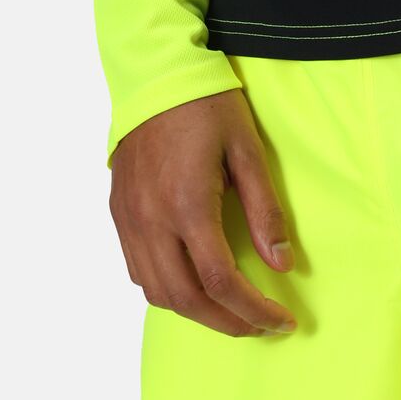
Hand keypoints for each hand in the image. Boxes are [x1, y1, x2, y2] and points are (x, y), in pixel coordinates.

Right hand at [109, 88, 297, 337]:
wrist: (155, 74)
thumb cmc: (206, 105)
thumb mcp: (247, 149)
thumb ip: (264, 210)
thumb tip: (281, 263)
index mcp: (188, 206)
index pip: (222, 282)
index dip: (254, 311)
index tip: (280, 321)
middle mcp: (153, 222)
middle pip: (187, 299)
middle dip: (227, 322)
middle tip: (259, 325)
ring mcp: (131, 220)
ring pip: (158, 293)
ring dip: (195, 311)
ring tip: (229, 309)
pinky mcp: (119, 214)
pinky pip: (138, 271)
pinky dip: (166, 290)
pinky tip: (190, 282)